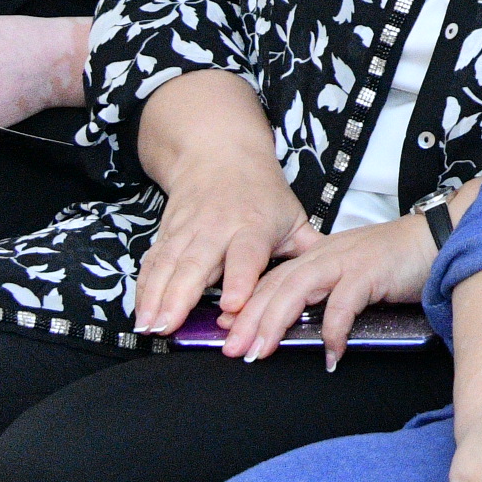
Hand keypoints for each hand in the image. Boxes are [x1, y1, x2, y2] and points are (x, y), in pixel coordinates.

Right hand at [129, 143, 309, 337]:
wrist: (218, 153)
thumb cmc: (261, 192)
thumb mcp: (292, 215)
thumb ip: (310, 249)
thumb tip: (341, 276)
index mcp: (253, 226)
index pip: (246, 254)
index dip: (239, 279)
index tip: (233, 304)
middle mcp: (216, 228)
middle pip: (197, 263)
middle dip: (182, 296)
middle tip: (171, 326)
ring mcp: (188, 231)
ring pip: (169, 265)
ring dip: (156, 297)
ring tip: (149, 327)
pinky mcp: (167, 234)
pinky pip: (153, 263)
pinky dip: (144, 288)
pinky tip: (140, 312)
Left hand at [216, 213, 438, 367]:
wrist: (440, 237)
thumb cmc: (400, 259)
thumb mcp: (353, 272)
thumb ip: (327, 292)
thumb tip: (301, 326)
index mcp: (318, 254)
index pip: (272, 280)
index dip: (246, 306)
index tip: (224, 331)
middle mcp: (325, 254)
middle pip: (275, 286)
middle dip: (248, 320)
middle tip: (233, 350)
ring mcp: (346, 261)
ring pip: (296, 291)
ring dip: (274, 323)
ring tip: (261, 352)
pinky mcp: (369, 272)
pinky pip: (342, 306)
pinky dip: (332, 331)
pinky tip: (330, 354)